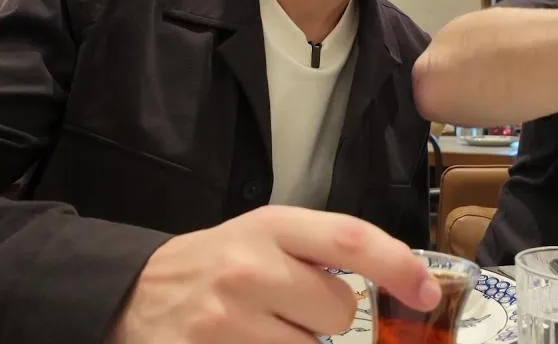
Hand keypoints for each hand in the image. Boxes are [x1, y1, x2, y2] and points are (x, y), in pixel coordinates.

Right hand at [108, 205, 440, 343]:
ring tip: (257, 330)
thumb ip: (320, 252)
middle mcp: (249, 268)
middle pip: (338, 310)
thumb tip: (402, 283)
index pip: (351, 240)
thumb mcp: (260, 237)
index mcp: (269, 227)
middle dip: (326, 318)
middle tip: (287, 310)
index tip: (427, 292)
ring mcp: (226, 319)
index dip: (399, 266)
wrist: (131, 295)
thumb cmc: (211, 266)